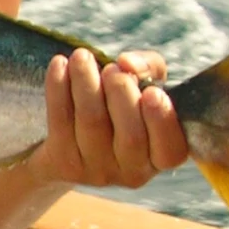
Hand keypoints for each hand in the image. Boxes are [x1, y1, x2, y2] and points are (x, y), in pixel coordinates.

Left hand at [37, 48, 188, 188]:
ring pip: (92, 124)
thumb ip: (150, 69)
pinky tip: (59, 64)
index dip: (161, 120)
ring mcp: (97, 171)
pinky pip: (60, 121)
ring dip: (86, 84)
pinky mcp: (64, 163)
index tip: (152, 91)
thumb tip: (128, 63)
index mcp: (161, 156)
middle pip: (130, 136)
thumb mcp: (147, 87)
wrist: (75, 143)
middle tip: (112, 69)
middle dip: (121, 95)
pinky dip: (58, 88)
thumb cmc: (124, 108)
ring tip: (82, 56)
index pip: (170, 148)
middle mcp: (133, 172)